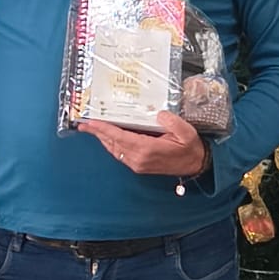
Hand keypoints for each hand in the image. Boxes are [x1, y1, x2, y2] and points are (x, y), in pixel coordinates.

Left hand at [78, 111, 207, 175]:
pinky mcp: (139, 166)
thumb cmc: (190, 148)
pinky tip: (107, 137)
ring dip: (102, 138)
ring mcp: (137, 164)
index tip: (90, 122)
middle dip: (97, 133)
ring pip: (114, 149)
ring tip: (91, 128)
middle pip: (112, 143)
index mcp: (147, 149)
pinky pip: (120, 153)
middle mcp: (139, 159)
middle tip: (83, 123)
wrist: (195, 164)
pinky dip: (111, 144)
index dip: (103, 129)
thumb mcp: (186, 132)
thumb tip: (158, 113)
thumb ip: (172, 122)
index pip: (119, 136)